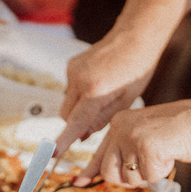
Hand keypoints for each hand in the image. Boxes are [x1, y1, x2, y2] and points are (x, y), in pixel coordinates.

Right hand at [55, 38, 156, 156]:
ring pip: (67, 103)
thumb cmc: (136, 69)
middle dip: (76, 124)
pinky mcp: (70, 65)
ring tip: (102, 97)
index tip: (53, 153)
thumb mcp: (126, 101)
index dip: (64, 140)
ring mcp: (72, 70)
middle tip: (95, 122)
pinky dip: (79, 94)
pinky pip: (69, 89)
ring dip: (78, 108)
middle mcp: (79, 79)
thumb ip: (102, 120)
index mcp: (96, 90)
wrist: (133, 38)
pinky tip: (97, 84)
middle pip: (66, 115)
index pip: (76, 122)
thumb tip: (82, 135)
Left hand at [76, 100, 190, 184]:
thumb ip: (125, 151)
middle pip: (109, 173)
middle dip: (129, 178)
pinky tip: (170, 153)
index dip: (90, 170)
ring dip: (148, 174)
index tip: (79, 181)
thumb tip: (106, 174)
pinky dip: (162, 171)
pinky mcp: (145, 146)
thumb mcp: (144, 137)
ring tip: (163, 154)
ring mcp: (131, 136)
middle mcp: (120, 127)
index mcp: (118, 123)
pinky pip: (149, 177)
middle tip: (149, 165)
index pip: (99, 153)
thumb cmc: (179, 131)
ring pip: (129, 179)